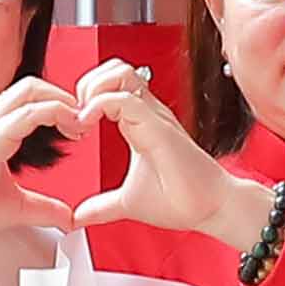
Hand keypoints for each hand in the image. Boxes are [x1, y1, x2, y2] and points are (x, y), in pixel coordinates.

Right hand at [0, 74, 85, 246]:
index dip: (55, 104)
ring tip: (80, 123)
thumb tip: (66, 217)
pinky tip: (69, 126)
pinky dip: (55, 113)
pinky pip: (28, 113)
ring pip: (31, 91)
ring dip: (63, 102)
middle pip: (31, 86)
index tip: (75, 125)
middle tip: (83, 119)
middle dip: (63, 96)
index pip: (26, 99)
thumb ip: (44, 207)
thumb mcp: (16, 206)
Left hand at [60, 62, 283, 264]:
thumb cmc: (181, 200)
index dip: (85, 97)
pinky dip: (98, 105)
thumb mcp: (127, 202)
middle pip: (114, 69)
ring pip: (120, 73)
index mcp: (140, 123)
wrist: (210, 209)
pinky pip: (124, 98)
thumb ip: (102, 206)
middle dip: (86, 85)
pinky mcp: (159, 126)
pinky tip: (87, 126)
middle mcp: (148, 113)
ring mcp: (154, 116)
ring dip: (93, 89)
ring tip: (83, 118)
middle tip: (76, 118)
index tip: (74, 129)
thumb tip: (79, 217)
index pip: (111, 85)